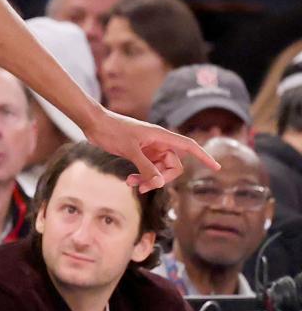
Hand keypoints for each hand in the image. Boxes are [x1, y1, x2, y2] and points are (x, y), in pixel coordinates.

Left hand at [84, 108, 219, 192]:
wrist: (93, 123)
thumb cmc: (112, 130)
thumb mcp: (130, 149)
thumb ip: (146, 167)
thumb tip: (161, 183)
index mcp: (160, 136)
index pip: (189, 146)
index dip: (204, 156)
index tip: (217, 168)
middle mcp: (158, 142)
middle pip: (173, 165)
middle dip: (163, 178)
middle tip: (145, 187)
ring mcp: (148, 148)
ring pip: (160, 170)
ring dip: (150, 179)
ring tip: (133, 184)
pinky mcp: (138, 153)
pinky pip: (148, 169)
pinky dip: (142, 177)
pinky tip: (130, 181)